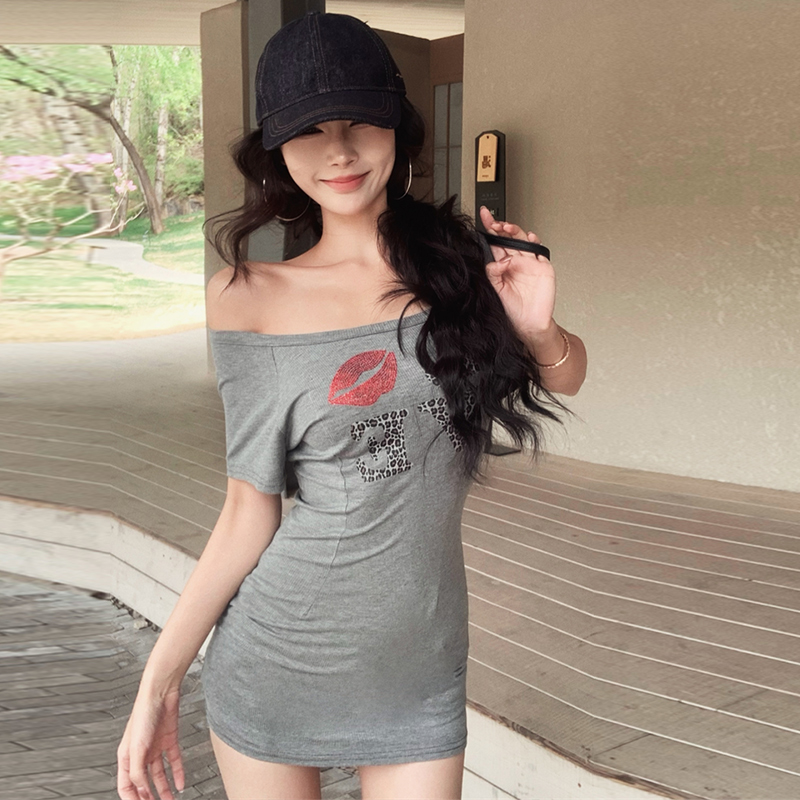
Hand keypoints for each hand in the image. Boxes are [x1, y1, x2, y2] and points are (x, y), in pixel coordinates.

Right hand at [117, 686, 184, 799]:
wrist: (161, 692)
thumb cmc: (144, 713)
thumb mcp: (137, 747)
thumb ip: (138, 771)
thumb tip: (142, 790)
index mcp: (127, 757)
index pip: (126, 786)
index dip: (133, 799)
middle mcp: (141, 754)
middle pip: (144, 783)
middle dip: (149, 797)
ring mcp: (155, 747)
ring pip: (160, 775)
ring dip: (165, 789)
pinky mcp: (169, 740)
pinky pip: (174, 761)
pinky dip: (178, 774)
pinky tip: (181, 784)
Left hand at [479, 205, 555, 336]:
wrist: (530, 324)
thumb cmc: (513, 310)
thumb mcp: (496, 291)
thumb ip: (493, 274)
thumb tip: (496, 262)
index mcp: (502, 266)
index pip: (494, 243)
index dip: (489, 230)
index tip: (483, 218)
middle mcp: (515, 261)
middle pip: (508, 238)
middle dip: (500, 227)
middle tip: (493, 222)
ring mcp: (530, 263)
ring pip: (522, 240)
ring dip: (515, 231)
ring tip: (506, 228)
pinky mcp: (543, 267)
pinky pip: (539, 251)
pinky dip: (534, 242)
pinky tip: (529, 238)